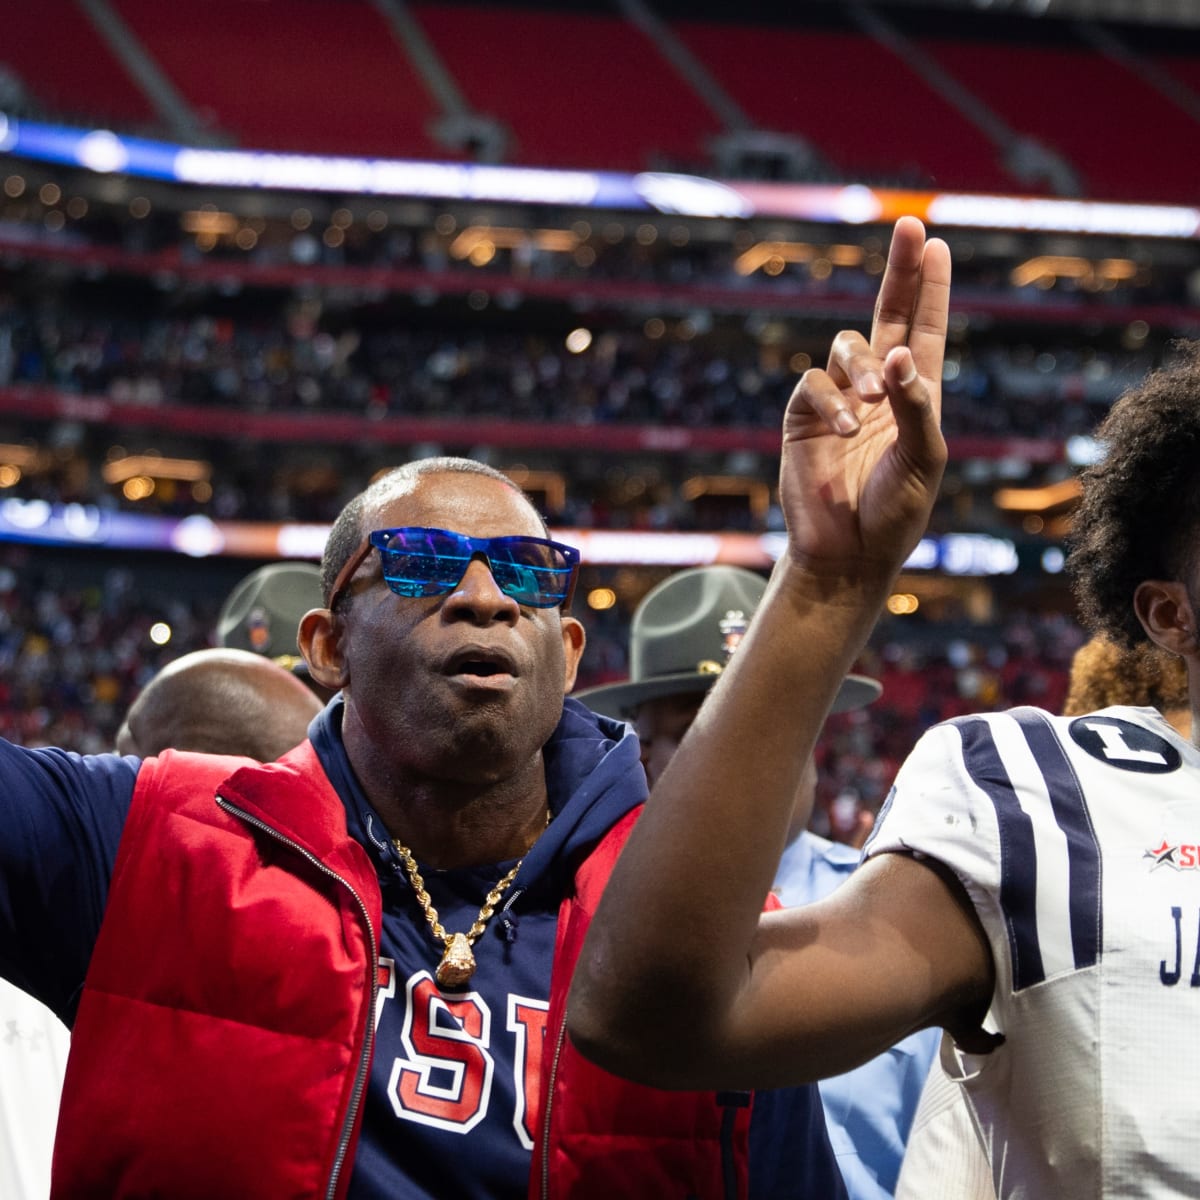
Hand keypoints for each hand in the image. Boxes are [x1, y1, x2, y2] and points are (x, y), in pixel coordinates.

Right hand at [779, 217, 949, 579]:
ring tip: (874, 399)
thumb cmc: (896, 511)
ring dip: (863, 364)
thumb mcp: (923, 458)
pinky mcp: (802, 419)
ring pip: (846, 347)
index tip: (934, 242)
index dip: (929, 287)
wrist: (847, 554)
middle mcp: (878, 389)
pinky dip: (832, 402)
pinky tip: (848, 430)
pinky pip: (813, 387)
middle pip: (887, 315)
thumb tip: (898, 357)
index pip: (925, 329)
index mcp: (917, 395)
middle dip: (899, 272)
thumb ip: (916, 406)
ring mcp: (838, 400)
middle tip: (911, 229)